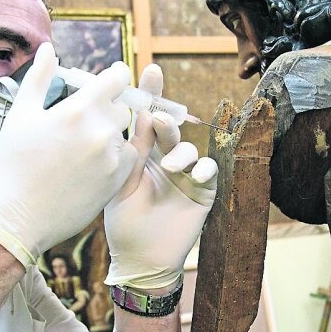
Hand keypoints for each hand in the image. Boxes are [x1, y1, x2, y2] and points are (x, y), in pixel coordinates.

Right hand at [0, 42, 137, 267]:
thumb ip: (39, 77)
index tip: (111, 77)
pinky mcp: (119, 180)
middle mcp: (102, 131)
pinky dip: (116, 155)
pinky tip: (91, 163)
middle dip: (107, 108)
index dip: (115, 75)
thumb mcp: (21, 114)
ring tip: (83, 146)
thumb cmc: (14, 163)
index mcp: (79, 110)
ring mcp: (113, 157)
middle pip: (121, 106)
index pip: (117, 78)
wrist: (18, 216)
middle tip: (85, 119)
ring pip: (125, 133)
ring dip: (111, 133)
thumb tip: (48, 49)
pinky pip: (128, 157)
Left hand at [104, 64, 217, 289]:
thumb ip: (131, 151)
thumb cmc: (124, 224)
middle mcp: (166, 161)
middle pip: (171, 129)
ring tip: (167, 168)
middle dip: (167, 120)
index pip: (147, 121)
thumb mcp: (121, 183)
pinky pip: (210, 172)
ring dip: (180, 153)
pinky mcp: (202, 193)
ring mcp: (185, 177)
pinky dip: (205, 170)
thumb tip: (133, 114)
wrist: (140, 260)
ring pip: (190, 149)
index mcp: (143, 157)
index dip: (151, 96)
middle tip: (158, 119)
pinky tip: (195, 175)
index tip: (151, 71)